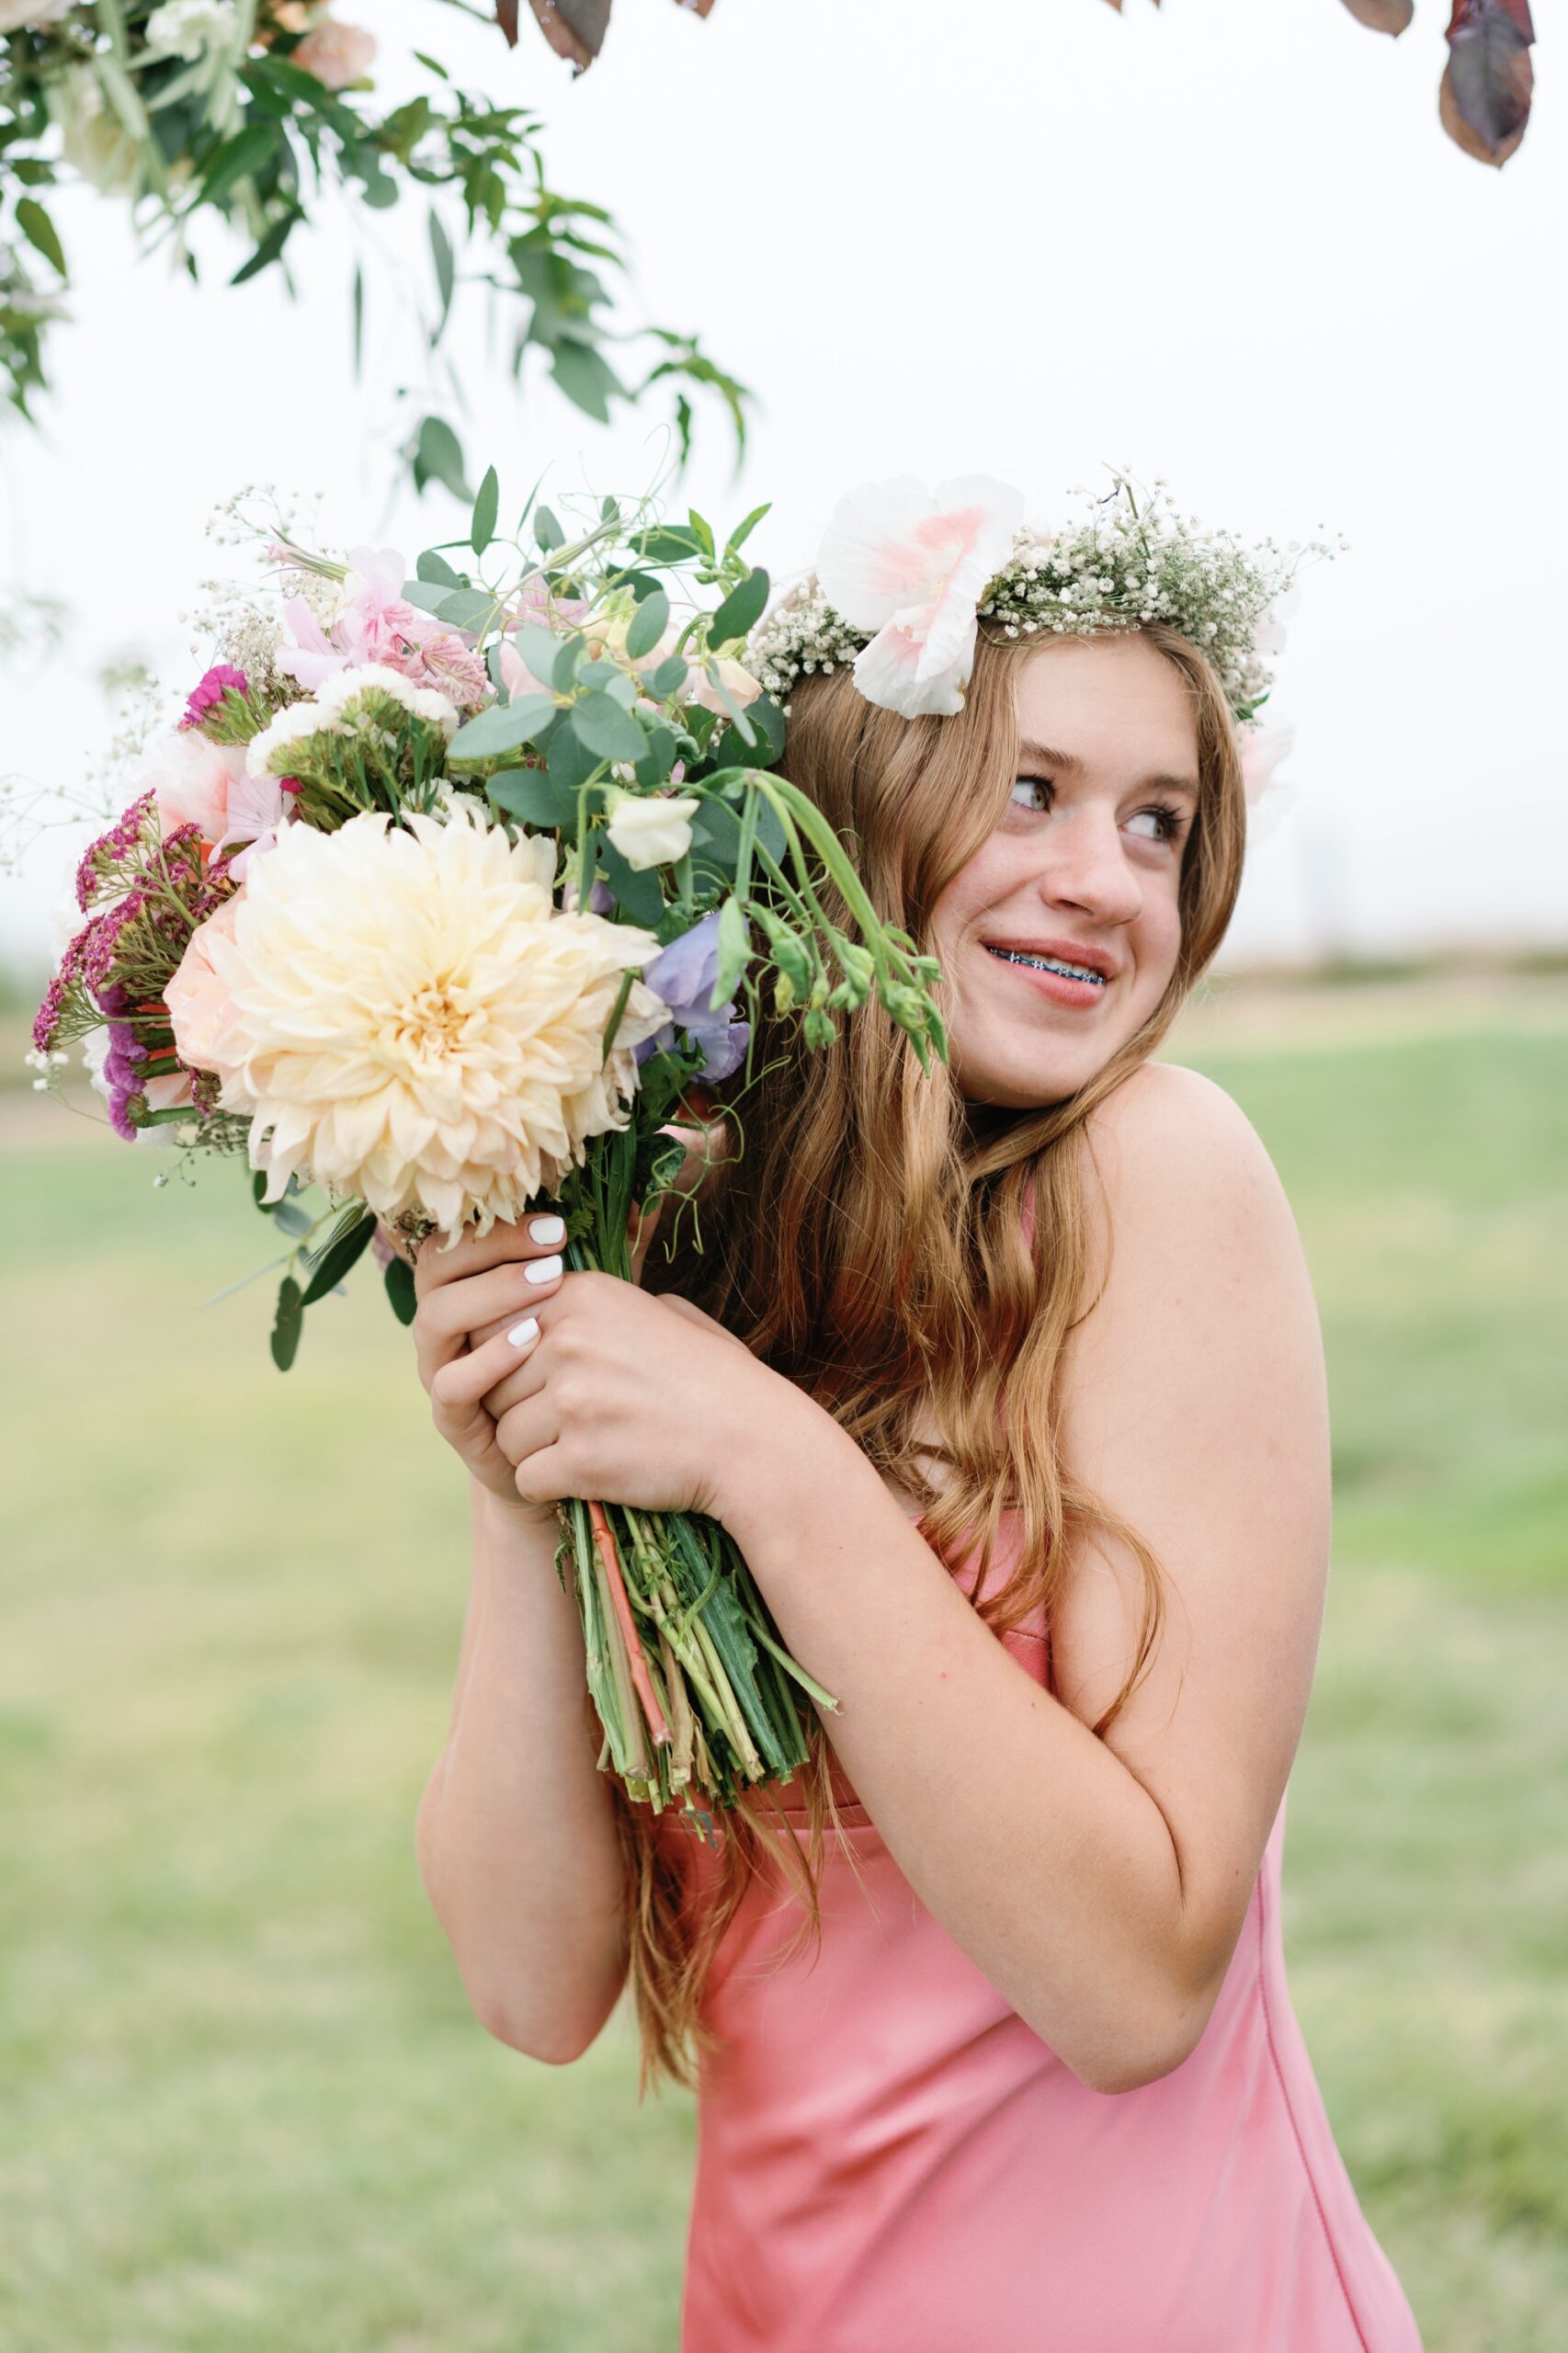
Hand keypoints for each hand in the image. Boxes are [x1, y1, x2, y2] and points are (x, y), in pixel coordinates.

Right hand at [411, 1210, 578, 1517]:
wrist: (586, 1455)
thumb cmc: (593, 1374)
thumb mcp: (597, 1316)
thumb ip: (603, 1266)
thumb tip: (641, 1209)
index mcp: (472, 1289)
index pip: (462, 1238)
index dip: (501, 1227)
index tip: (557, 1228)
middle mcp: (448, 1327)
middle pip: (436, 1268)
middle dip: (491, 1250)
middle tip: (551, 1250)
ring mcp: (445, 1371)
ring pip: (435, 1319)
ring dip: (488, 1296)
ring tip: (545, 1287)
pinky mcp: (455, 1421)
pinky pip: (451, 1384)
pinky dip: (486, 1360)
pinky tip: (529, 1342)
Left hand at [442, 1266, 767, 1521]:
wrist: (754, 1441)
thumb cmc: (714, 1377)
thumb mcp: (661, 1310)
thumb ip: (595, 1303)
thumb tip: (540, 1296)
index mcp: (581, 1294)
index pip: (496, 1325)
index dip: (513, 1359)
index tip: (546, 1377)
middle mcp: (568, 1340)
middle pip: (493, 1383)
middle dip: (521, 1408)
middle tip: (573, 1421)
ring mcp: (573, 1401)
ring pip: (506, 1436)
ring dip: (536, 1451)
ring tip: (587, 1449)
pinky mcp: (580, 1459)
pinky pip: (526, 1479)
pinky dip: (552, 1486)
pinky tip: (590, 1477)